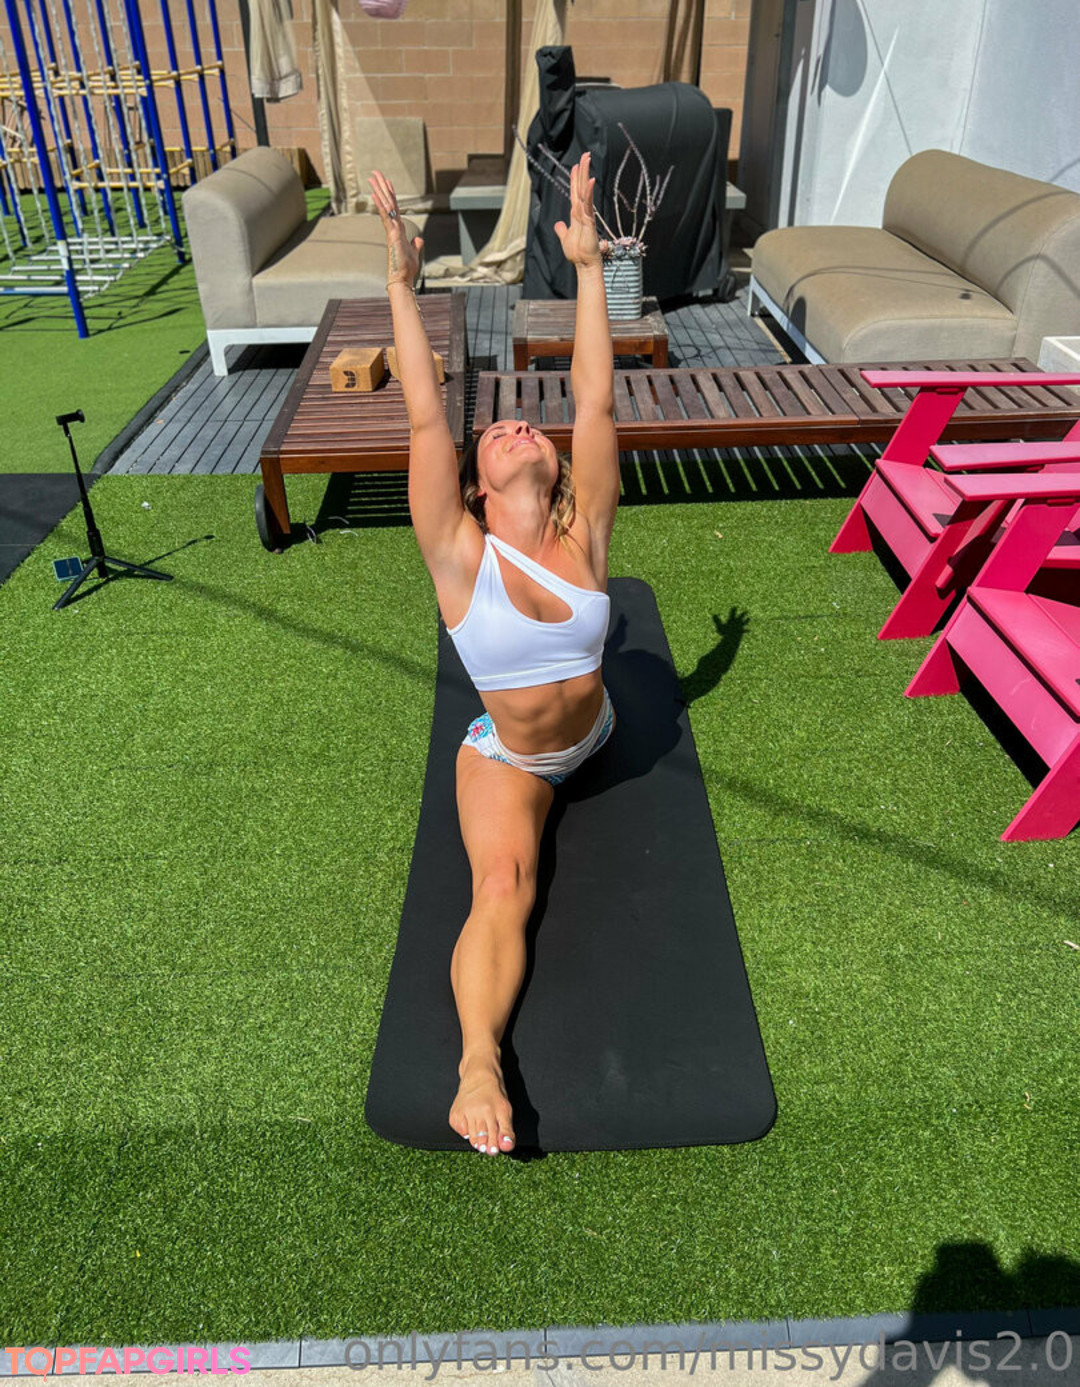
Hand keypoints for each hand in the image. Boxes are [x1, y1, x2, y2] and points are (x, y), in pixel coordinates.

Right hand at [368, 168, 422, 286]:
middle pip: (387, 202)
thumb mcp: (414, 252)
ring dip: (379, 190)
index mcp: (397, 229)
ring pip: (385, 205)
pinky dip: (381, 205)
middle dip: (381, 186)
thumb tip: (418, 240)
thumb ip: (416, 244)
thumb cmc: (406, 268)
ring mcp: (391, 229)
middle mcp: (392, 227)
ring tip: (372, 177)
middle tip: (374, 172)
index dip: (390, 193)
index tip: (386, 181)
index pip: (393, 207)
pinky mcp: (392, 234)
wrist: (402, 278)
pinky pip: (386, 216)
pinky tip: (376, 195)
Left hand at [554, 151, 608, 268]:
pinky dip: (588, 192)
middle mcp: (582, 211)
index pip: (575, 192)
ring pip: (584, 191)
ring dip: (585, 175)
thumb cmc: (577, 253)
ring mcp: (586, 215)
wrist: (584, 264)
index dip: (574, 179)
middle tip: (585, 155)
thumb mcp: (565, 238)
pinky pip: (588, 204)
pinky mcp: (589, 221)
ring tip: (587, 160)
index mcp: (576, 214)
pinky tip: (590, 181)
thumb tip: (558, 224)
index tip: (576, 166)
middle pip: (581, 187)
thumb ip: (562, 230)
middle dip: (582, 170)